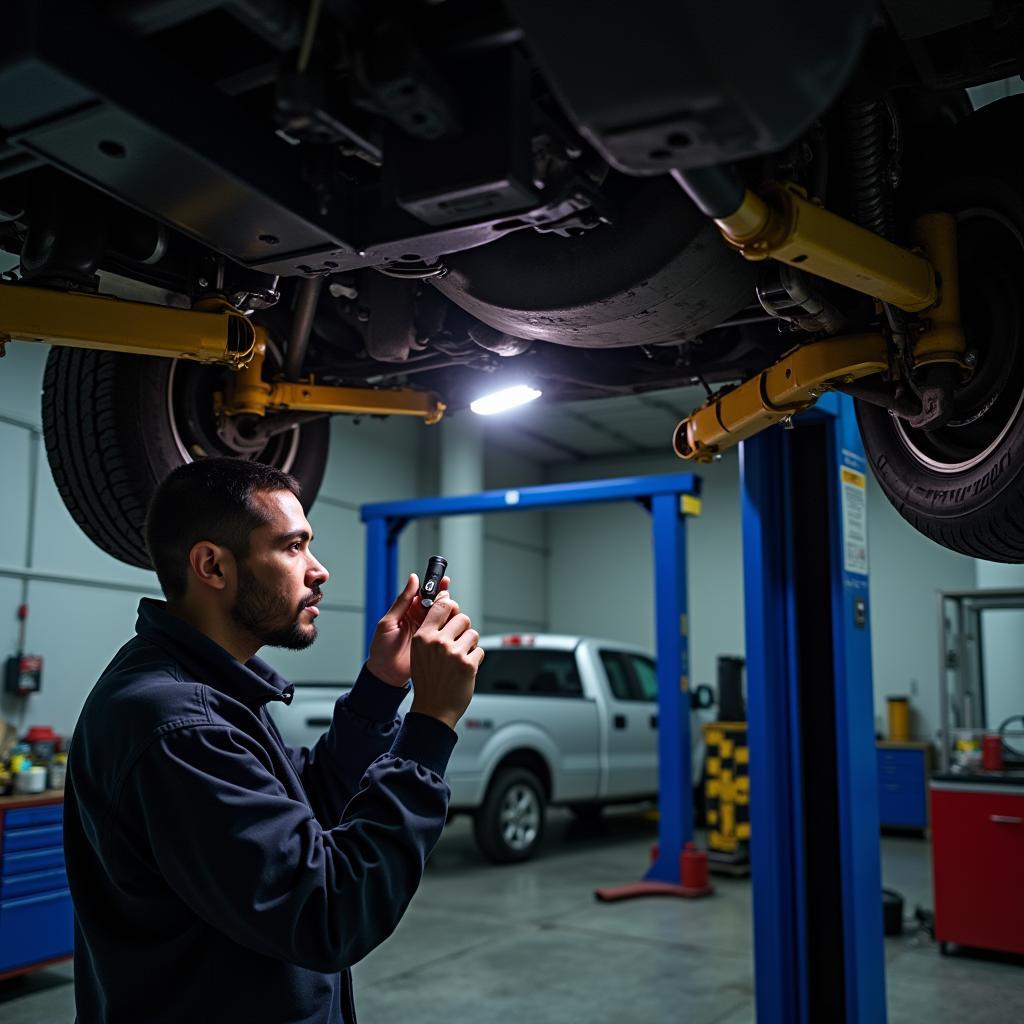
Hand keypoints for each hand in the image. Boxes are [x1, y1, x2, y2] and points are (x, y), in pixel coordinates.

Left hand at [366, 572, 450, 686]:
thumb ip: (402, 601)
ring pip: (445, 616)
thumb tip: (413, 579)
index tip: (443, 582)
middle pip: (438, 603)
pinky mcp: (435, 642)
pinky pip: (446, 631)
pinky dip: (452, 627)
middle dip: (445, 600)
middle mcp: (420, 618)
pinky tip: (454, 625)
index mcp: (408, 610)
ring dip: (450, 613)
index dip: (435, 587)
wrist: (387, 675)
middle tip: (447, 602)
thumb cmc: (382, 649)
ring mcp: (429, 631)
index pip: (425, 594)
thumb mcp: (388, 622)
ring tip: (449, 614)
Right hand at [409, 591, 483, 729]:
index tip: (453, 609)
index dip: (451, 605)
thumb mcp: (420, 651)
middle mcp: (438, 642)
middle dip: (463, 629)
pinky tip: (464, 669)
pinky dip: (475, 659)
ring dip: (470, 644)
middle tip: (457, 642)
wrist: (433, 708)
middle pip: (462, 618)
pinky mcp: (468, 664)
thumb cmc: (428, 679)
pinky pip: (480, 650)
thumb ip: (432, 630)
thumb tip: (446, 604)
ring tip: (460, 658)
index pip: (442, 606)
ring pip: (473, 634)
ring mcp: (453, 653)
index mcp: (423, 637)